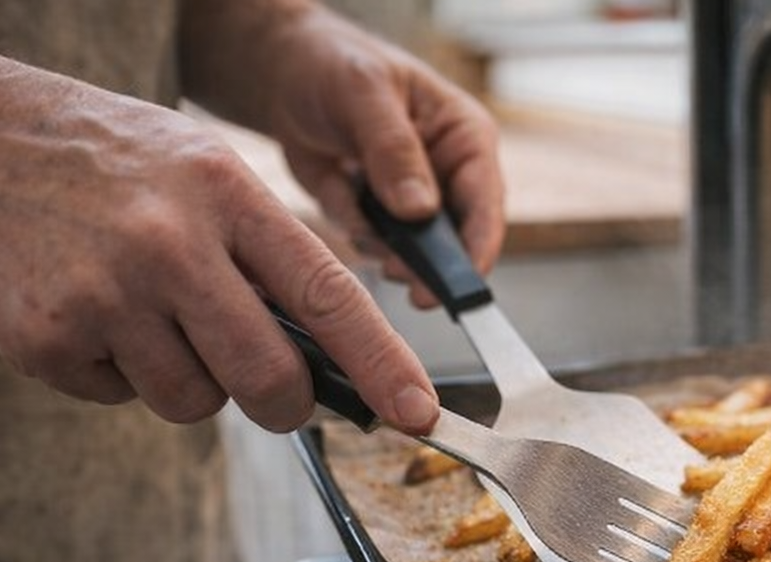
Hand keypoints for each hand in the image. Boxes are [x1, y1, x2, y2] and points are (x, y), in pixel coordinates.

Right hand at [0, 32, 438, 432]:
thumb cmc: (101, 160)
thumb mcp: (201, 170)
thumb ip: (264, 254)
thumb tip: (328, 356)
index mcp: (226, 192)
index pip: (328, 295)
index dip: (384, 365)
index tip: (419, 414)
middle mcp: (170, 243)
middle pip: (270, 380)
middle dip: (282, 403)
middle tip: (267, 387)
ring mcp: (105, 294)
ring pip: (194, 403)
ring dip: (184, 378)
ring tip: (142, 308)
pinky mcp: (47, 339)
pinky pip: (120, 400)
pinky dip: (113, 372)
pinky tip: (88, 311)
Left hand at [185, 5, 506, 309]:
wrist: (285, 75)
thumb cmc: (334, 64)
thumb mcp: (364, 93)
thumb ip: (393, 150)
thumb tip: (420, 210)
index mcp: (464, 138)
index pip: (485, 205)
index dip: (477, 251)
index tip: (460, 288)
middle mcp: (448, 175)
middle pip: (454, 242)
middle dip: (421, 260)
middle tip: (394, 271)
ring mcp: (415, 201)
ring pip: (411, 252)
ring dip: (376, 238)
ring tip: (346, 192)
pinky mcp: (381, 217)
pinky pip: (370, 243)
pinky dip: (347, 222)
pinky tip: (335, 186)